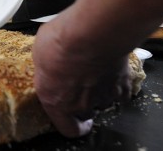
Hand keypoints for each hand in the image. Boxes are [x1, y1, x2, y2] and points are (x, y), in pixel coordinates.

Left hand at [32, 17, 133, 136]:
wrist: (92, 33)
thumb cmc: (62, 42)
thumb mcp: (40, 52)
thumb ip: (46, 67)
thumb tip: (49, 63)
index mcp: (56, 100)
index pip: (68, 128)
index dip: (74, 126)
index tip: (78, 123)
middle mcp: (82, 104)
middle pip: (86, 112)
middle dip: (84, 102)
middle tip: (81, 82)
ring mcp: (105, 96)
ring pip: (104, 100)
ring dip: (100, 90)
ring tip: (95, 70)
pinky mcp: (123, 84)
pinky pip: (122, 90)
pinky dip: (118, 83)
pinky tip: (112, 70)